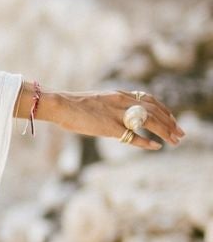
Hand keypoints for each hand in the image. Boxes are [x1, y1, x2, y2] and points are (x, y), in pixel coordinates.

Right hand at [45, 87, 185, 150]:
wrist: (60, 105)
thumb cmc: (74, 106)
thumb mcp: (99, 102)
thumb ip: (112, 107)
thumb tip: (119, 118)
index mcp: (119, 94)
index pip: (149, 99)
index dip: (164, 109)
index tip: (172, 119)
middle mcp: (122, 102)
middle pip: (154, 110)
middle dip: (170, 122)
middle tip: (181, 133)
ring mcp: (117, 114)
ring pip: (149, 121)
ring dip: (165, 131)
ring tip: (175, 141)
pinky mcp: (110, 127)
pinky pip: (132, 135)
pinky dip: (146, 142)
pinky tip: (156, 147)